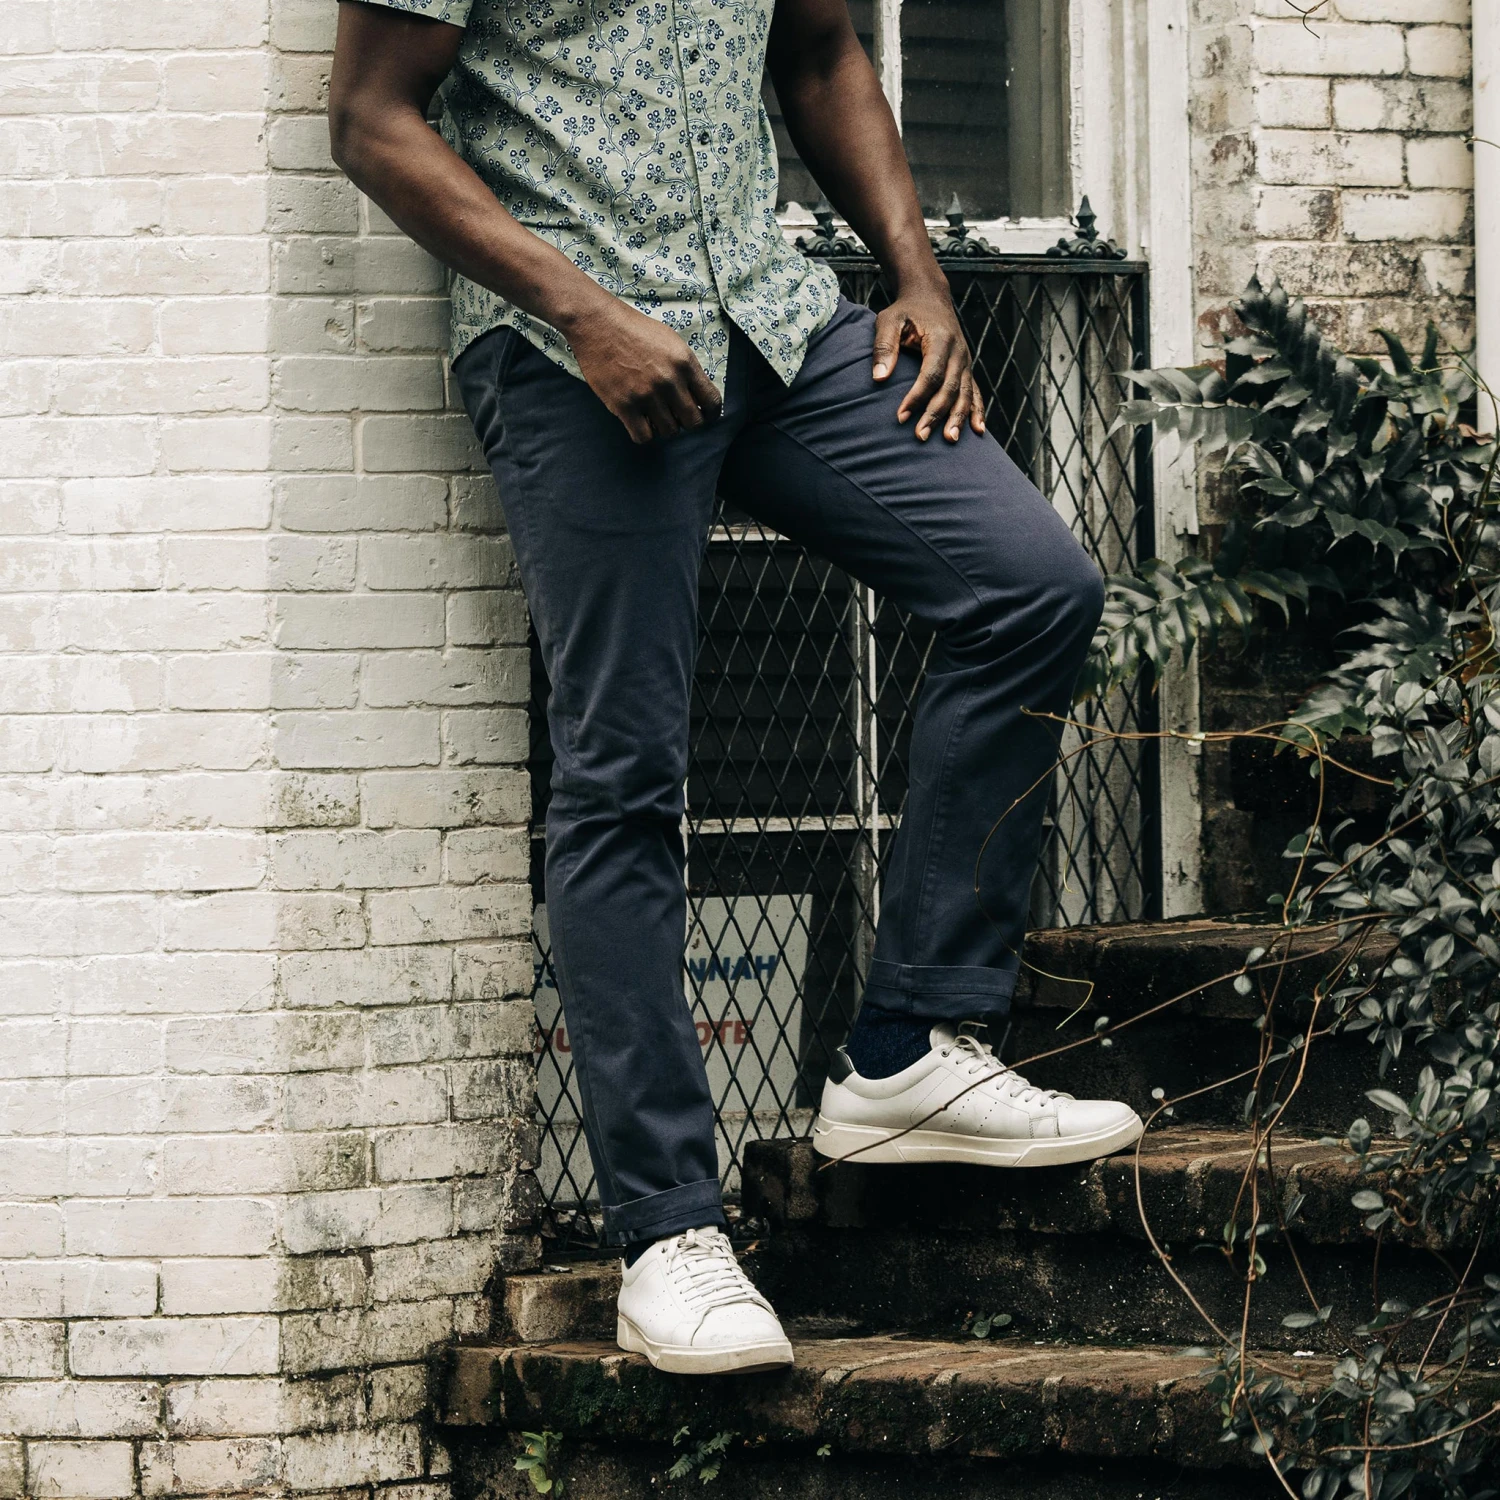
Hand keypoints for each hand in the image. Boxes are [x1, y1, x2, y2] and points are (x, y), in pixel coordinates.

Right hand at [564, 295, 722, 443]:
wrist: (597, 323)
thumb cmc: (634, 330)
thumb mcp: (671, 341)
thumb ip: (686, 368)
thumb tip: (697, 396)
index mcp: (684, 362)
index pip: (712, 402)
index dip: (711, 414)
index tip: (705, 415)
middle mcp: (669, 380)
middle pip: (693, 422)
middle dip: (687, 422)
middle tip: (677, 416)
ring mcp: (646, 394)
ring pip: (669, 432)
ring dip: (664, 427)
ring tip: (655, 415)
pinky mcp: (624, 405)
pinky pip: (643, 436)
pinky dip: (644, 434)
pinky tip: (640, 422)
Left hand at [871, 281, 984, 442]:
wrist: (930, 297)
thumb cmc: (906, 310)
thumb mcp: (889, 320)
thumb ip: (884, 346)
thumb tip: (879, 377)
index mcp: (940, 339)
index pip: (930, 374)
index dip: (917, 397)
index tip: (900, 416)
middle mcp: (958, 352)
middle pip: (950, 388)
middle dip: (935, 414)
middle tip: (920, 436)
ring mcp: (965, 361)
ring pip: (965, 394)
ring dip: (958, 418)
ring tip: (949, 440)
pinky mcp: (966, 369)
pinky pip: (976, 392)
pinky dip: (977, 411)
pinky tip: (978, 431)